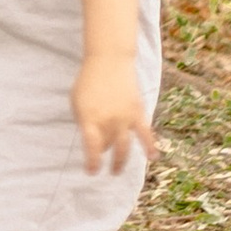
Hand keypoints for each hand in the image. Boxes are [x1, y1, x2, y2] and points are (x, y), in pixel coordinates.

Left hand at [72, 51, 157, 176]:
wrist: (108, 59)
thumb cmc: (89, 81)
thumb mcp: (77, 101)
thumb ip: (83, 121)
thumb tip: (92, 139)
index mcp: (90, 117)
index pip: (92, 147)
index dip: (92, 163)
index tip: (92, 171)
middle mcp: (108, 120)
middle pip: (107, 146)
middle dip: (103, 155)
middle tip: (101, 163)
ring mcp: (124, 117)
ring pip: (124, 146)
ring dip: (120, 160)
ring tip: (116, 171)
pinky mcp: (138, 112)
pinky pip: (145, 133)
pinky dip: (150, 146)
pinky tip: (153, 157)